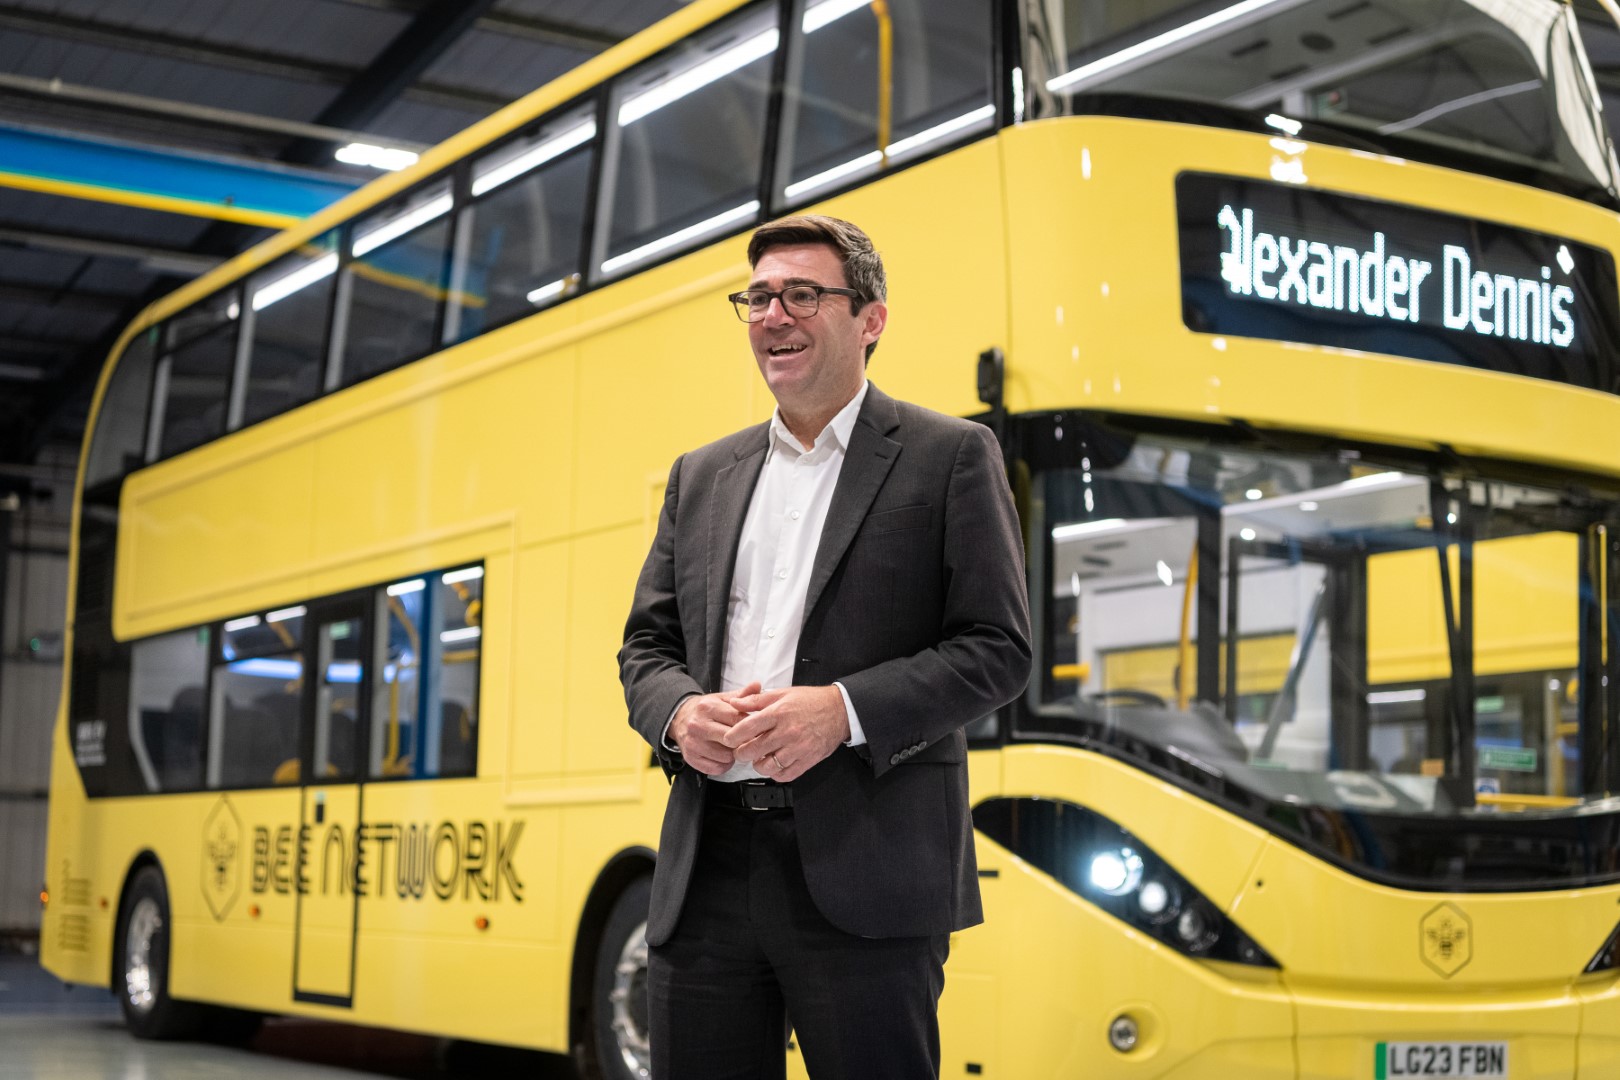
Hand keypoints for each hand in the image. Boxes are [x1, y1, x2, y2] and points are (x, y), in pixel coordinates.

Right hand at [670, 682, 759, 775]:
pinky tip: (723, 755)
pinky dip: (724, 765)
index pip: (737, 719)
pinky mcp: (691, 758)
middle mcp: (698, 725)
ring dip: (733, 754)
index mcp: (708, 707)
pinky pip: (717, 769)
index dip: (750, 726)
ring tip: (732, 746)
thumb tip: (758, 685)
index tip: (757, 728)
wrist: (679, 718)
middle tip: (747, 740)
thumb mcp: (722, 698)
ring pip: (726, 757)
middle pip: (732, 740)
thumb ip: (742, 694)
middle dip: (742, 741)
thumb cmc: (706, 709)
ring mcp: (693, 743)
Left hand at [721, 685, 848, 781]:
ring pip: (767, 767)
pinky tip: (775, 764)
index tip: (728, 739)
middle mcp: (788, 732)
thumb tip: (735, 702)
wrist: (840, 711)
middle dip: (742, 753)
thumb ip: (756, 700)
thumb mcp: (782, 693)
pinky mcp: (807, 760)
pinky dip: (775, 773)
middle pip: (753, 750)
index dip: (733, 736)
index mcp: (779, 713)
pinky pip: (784, 775)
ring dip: (758, 765)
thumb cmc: (810, 701)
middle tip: (742, 750)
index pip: (748, 728)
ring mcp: (798, 748)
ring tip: (760, 758)